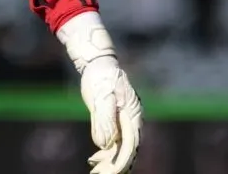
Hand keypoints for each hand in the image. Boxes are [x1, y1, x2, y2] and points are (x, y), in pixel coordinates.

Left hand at [80, 56, 141, 173]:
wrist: (98, 63)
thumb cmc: (101, 76)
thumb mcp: (102, 96)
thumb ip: (105, 119)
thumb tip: (106, 144)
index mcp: (133, 115)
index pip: (130, 144)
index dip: (122, 160)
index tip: (112, 172)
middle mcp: (131, 121)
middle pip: (127, 149)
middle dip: (115, 165)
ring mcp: (123, 122)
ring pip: (119, 147)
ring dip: (109, 162)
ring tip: (96, 172)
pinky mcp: (114, 121)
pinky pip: (113, 141)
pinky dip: (105, 152)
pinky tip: (94, 160)